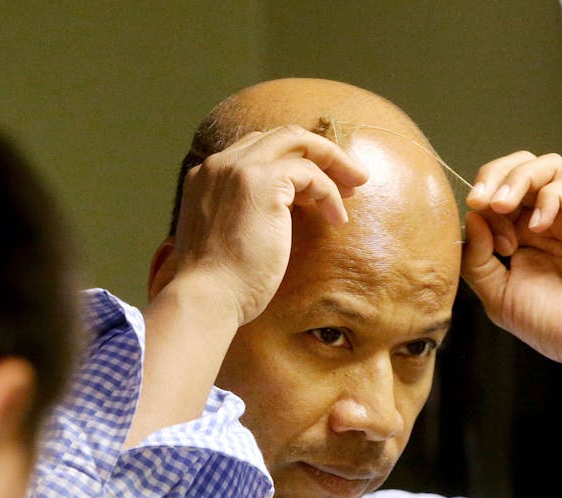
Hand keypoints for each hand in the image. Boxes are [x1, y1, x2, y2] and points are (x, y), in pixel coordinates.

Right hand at [167, 126, 367, 325]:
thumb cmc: (219, 283)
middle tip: (350, 176)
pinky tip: (337, 218)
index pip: (257, 148)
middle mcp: (221, 164)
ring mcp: (241, 169)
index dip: (293, 160)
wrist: (207, 296)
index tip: (317, 184)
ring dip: (333, 164)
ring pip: (299, 143)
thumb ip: (243, 214)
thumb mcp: (226, 237)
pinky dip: (329, 192)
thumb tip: (278, 215)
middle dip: (320, 152)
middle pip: (281, 136)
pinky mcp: (264, 182)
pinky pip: (310, 173)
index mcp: (206, 176)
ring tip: (354, 190)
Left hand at [461, 151, 561, 388]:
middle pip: (521, 167)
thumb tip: (471, 215)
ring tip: (502, 205)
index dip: (482, 200)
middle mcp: (550, 216)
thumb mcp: (498, 294)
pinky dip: (549, 197)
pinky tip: (538, 226)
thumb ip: (478, 258)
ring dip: (518, 179)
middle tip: (480, 199)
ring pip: (548, 166)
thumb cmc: (551, 325)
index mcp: (523, 232)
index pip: (498, 191)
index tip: (477, 228)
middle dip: (495, 175)